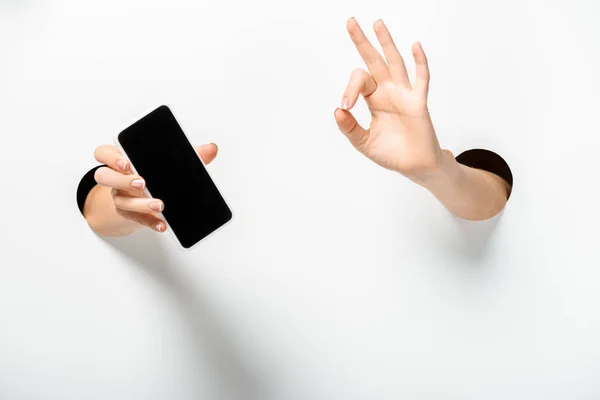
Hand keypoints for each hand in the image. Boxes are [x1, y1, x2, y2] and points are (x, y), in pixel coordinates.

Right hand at [91, 143, 217, 232]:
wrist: (140, 198)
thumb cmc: (153, 174)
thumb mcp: (166, 162)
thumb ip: (189, 155)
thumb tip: (211, 149)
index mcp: (121, 159)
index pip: (103, 153)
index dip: (110, 157)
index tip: (126, 162)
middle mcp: (115, 178)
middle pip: (104, 176)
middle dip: (122, 179)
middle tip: (143, 182)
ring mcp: (119, 197)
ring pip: (120, 200)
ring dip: (140, 203)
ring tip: (159, 205)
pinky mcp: (128, 214)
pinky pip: (136, 219)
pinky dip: (150, 222)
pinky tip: (162, 225)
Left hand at [335, 18, 444, 179]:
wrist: (414, 166)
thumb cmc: (391, 153)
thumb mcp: (363, 142)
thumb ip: (349, 128)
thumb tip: (338, 110)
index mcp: (374, 99)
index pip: (360, 81)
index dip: (350, 88)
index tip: (346, 105)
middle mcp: (388, 92)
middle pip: (374, 61)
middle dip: (362, 42)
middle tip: (350, 22)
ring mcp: (404, 95)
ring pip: (395, 63)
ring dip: (386, 43)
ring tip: (377, 23)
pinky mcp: (418, 103)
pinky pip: (421, 80)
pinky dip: (419, 63)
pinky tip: (415, 46)